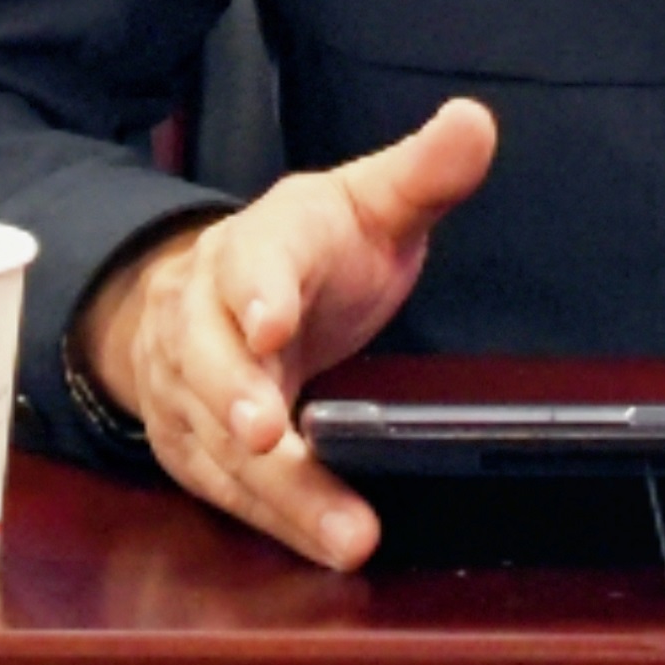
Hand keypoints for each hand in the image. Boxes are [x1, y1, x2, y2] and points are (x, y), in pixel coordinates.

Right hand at [76, 99, 500, 567]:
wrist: (214, 293)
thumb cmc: (309, 253)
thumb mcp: (366, 204)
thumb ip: (421, 174)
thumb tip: (476, 121)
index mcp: (255, 245)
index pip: (251, 263)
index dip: (259, 292)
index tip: (273, 323)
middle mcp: (202, 315)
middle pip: (212, 361)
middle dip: (238, 400)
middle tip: (270, 438)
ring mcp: (187, 386)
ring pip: (222, 442)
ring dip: (279, 491)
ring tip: (344, 531)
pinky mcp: (192, 445)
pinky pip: (228, 490)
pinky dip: (278, 521)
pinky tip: (330, 543)